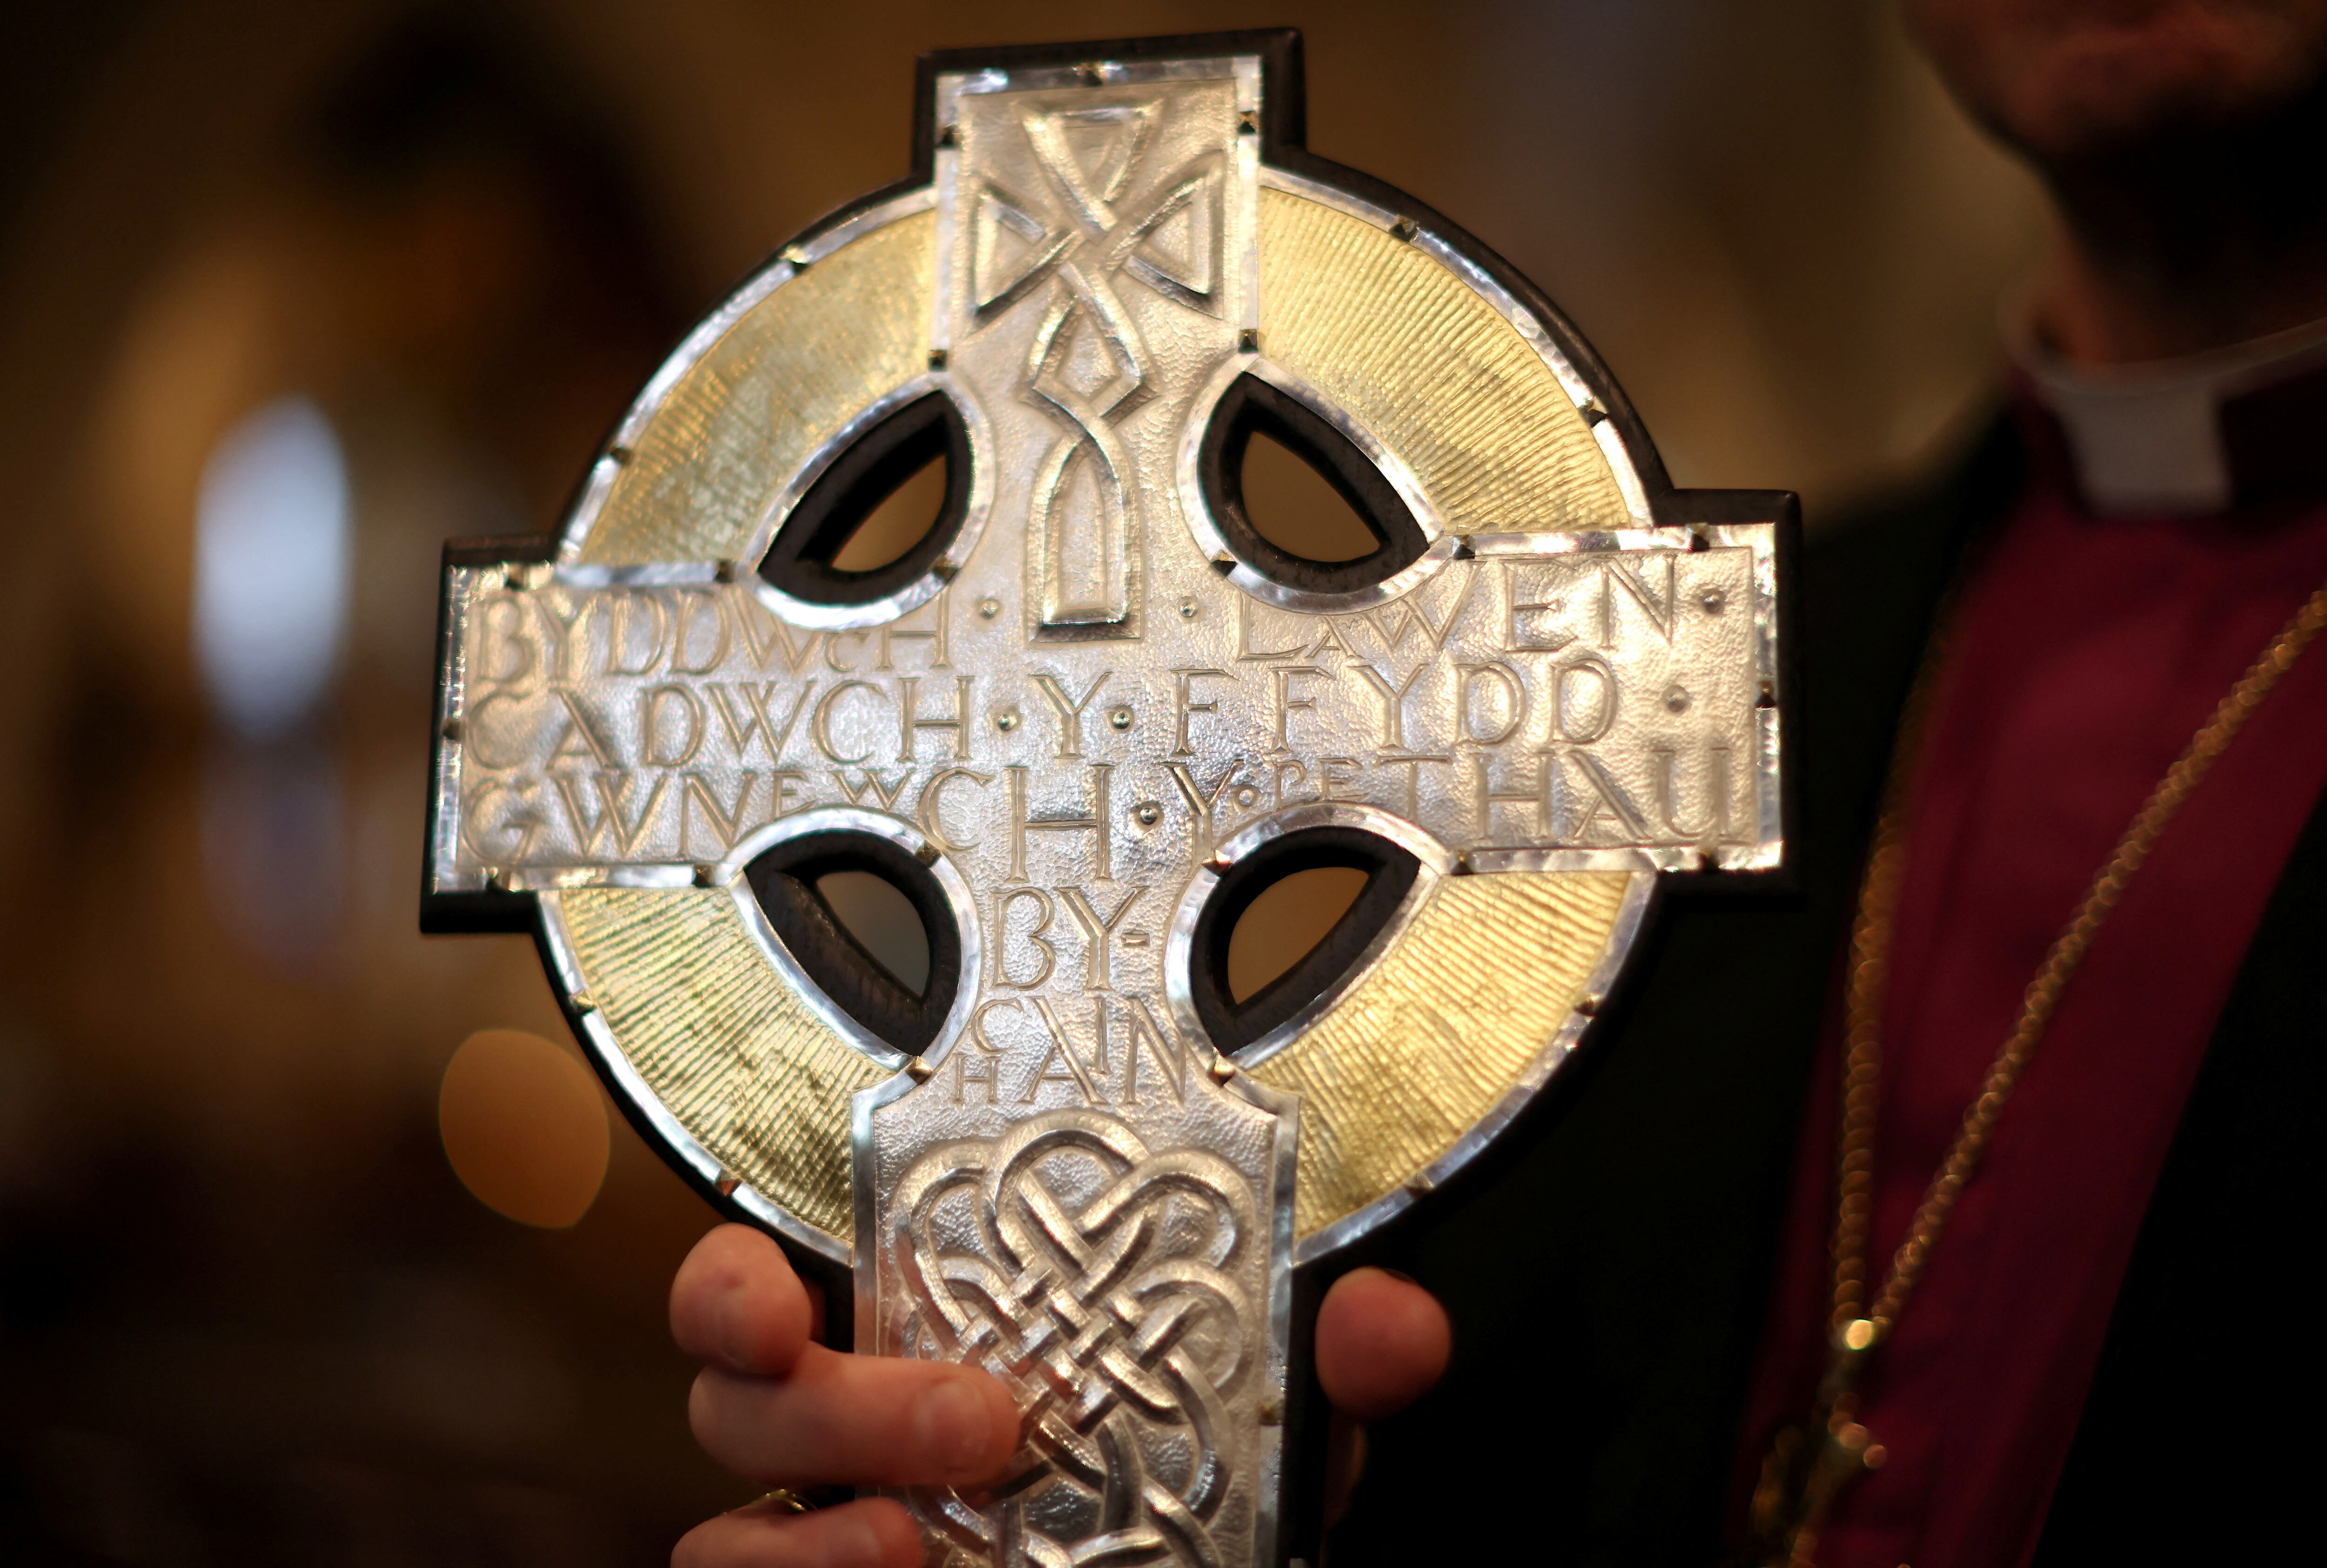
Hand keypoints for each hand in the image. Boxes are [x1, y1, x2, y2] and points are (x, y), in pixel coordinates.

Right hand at [670, 1223, 1449, 1566]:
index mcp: (911, 1351)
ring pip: (725, 1540)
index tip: (770, 1303)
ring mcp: (836, 1548)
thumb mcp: (1271, 1432)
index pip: (754, 1306)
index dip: (729, 1294)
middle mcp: (845, 1454)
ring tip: (913, 1543)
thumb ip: (1329, 1374)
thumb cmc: (1211, 1499)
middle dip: (838, 1407)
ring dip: (807, 1540)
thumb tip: (1387, 1327)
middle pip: (740, 1414)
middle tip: (981, 1416)